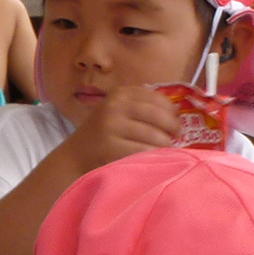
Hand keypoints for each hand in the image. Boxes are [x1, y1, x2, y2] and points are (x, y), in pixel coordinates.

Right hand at [65, 85, 180, 172]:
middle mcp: (115, 106)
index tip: (177, 124)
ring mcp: (111, 126)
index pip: (158, 99)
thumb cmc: (104, 133)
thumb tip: (178, 115)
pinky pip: (142, 152)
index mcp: (121, 94)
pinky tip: (156, 161)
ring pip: (153, 136)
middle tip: (175, 139)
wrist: (75, 155)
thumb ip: (143, 108)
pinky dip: (154, 157)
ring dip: (166, 146)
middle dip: (172, 129)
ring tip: (167, 151)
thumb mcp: (119, 111)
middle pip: (159, 116)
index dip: (172, 112)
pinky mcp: (109, 147)